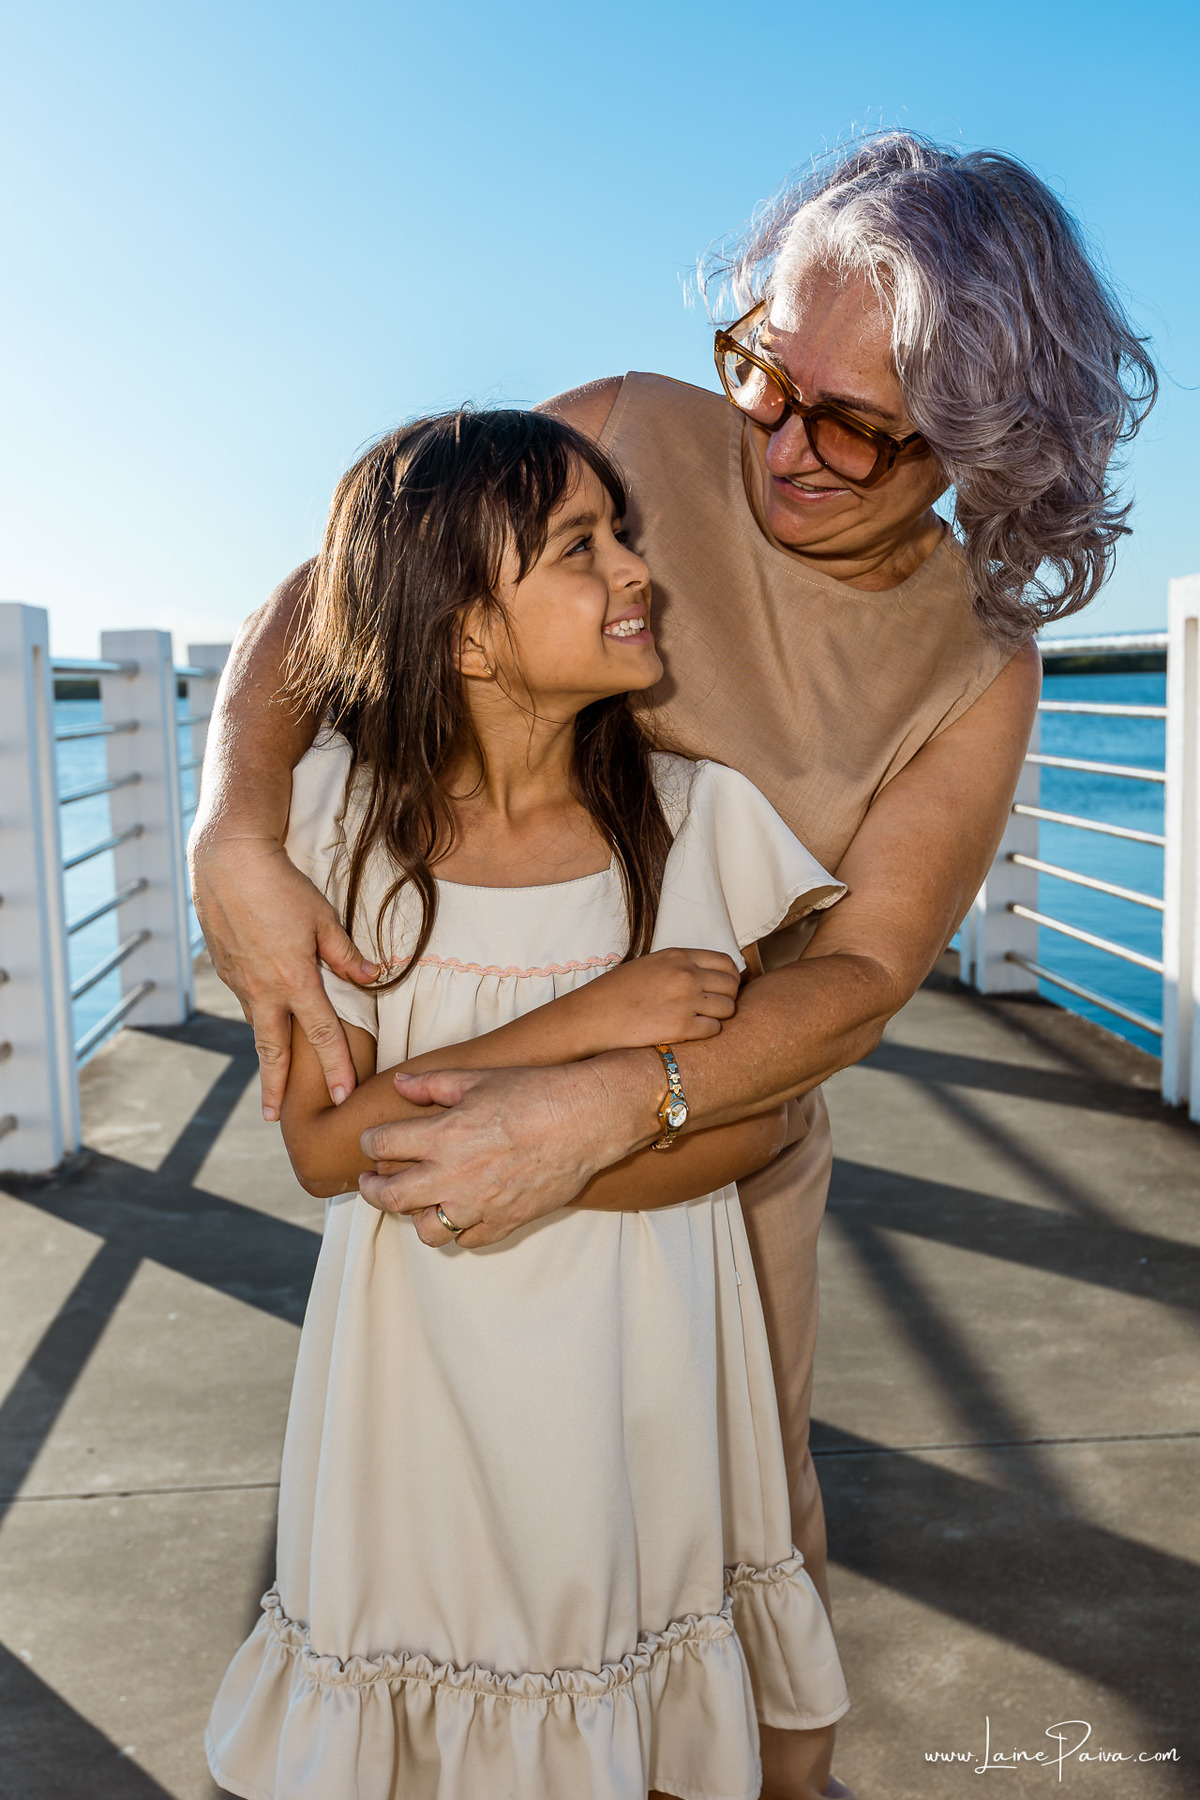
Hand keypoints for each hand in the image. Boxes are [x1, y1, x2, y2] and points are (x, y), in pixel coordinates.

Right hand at [190, 831, 378, 1118]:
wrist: (227, 861)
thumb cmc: (282, 886)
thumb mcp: (324, 918)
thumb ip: (347, 955)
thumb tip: (374, 977)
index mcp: (294, 980)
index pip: (321, 1034)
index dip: (336, 1066)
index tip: (344, 1094)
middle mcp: (262, 989)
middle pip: (272, 1050)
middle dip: (275, 1087)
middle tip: (273, 1118)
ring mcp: (238, 981)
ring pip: (258, 1023)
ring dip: (267, 1050)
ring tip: (274, 1075)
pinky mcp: (224, 968)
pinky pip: (246, 999)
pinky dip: (258, 1013)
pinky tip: (265, 1013)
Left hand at [357, 1056, 653, 1246]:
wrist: (585, 1119)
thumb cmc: (534, 1092)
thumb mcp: (478, 1079)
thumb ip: (432, 1084)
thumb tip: (401, 1084)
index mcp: (441, 1135)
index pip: (381, 1146)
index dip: (370, 1143)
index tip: (373, 1143)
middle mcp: (452, 1175)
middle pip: (390, 1198)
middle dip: (372, 1190)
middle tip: (372, 1182)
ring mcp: (478, 1205)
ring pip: (425, 1230)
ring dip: (416, 1216)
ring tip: (419, 1202)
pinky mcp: (504, 1222)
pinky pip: (467, 1241)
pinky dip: (458, 1229)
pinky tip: (461, 1212)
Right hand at [566, 947, 740, 1054]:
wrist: (593, 1015)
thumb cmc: (616, 991)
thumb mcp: (650, 965)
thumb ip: (679, 967)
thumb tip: (708, 975)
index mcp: (678, 956)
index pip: (726, 962)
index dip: (729, 977)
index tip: (723, 987)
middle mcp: (686, 975)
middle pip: (731, 985)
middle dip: (726, 997)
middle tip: (714, 1007)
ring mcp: (685, 1001)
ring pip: (728, 1008)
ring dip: (719, 1016)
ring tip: (701, 1020)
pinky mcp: (681, 1027)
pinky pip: (714, 1029)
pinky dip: (707, 1032)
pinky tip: (691, 1032)